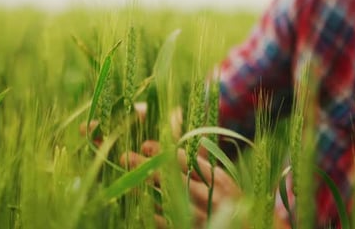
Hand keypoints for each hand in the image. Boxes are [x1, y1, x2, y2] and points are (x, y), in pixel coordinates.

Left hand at [121, 140, 240, 227]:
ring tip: (128, 179)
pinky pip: (163, 221)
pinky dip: (150, 211)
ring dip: (142, 188)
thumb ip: (202, 162)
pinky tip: (139, 204)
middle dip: (144, 166)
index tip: (145, 145)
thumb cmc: (230, 205)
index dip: (161, 151)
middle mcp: (207, 196)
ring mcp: (198, 216)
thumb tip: (183, 135)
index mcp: (217, 179)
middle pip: (169, 177)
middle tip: (125, 157)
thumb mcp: (222, 182)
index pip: (184, 159)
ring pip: (162, 198)